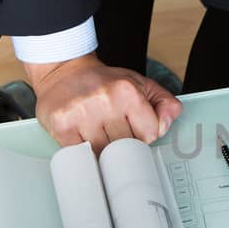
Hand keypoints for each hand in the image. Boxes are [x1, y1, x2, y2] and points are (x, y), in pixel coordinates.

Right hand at [25, 54, 183, 151]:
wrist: (65, 72)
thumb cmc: (105, 83)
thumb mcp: (142, 85)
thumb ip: (166, 104)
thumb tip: (164, 127)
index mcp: (128, 92)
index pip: (149, 135)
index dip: (142, 134)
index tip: (132, 125)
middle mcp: (105, 101)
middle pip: (126, 147)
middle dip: (122, 143)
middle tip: (113, 129)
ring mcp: (81, 114)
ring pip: (104, 154)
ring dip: (102, 149)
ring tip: (97, 131)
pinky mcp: (62, 126)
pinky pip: (81, 155)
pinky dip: (84, 151)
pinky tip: (82, 135)